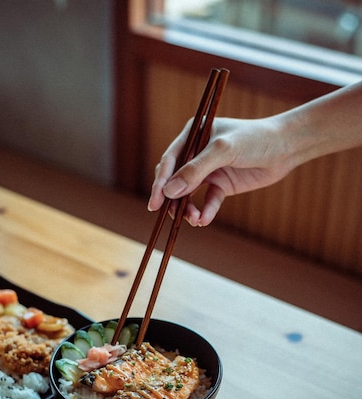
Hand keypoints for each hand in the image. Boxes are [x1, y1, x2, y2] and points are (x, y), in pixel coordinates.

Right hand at [148, 116, 294, 225]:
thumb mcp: (223, 151)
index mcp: (193, 135)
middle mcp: (198, 153)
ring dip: (188, 208)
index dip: (161, 181)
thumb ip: (195, 170)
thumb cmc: (254, 140)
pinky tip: (204, 220)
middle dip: (172, 199)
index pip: (170, 161)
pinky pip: (208, 201)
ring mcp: (210, 170)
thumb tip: (170, 191)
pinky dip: (205, 211)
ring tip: (193, 220)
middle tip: (168, 215)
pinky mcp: (222, 185)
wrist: (285, 148)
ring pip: (189, 194)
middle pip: (175, 179)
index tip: (155, 201)